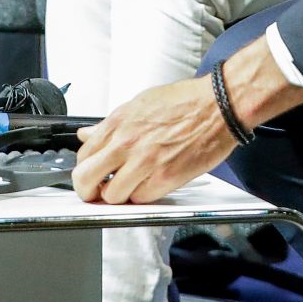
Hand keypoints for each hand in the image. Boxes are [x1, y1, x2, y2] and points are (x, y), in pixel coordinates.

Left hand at [73, 38, 302, 203]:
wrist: (220, 106)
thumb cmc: (187, 101)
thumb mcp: (141, 103)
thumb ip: (111, 124)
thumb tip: (88, 133)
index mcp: (119, 122)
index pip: (83, 155)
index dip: (85, 167)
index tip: (92, 172)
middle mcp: (127, 143)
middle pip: (86, 179)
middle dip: (87, 190)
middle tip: (95, 191)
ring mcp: (145, 162)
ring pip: (112, 196)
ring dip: (119, 194)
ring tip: (129, 186)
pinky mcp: (165, 178)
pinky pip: (141, 199)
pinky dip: (143, 196)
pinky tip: (150, 184)